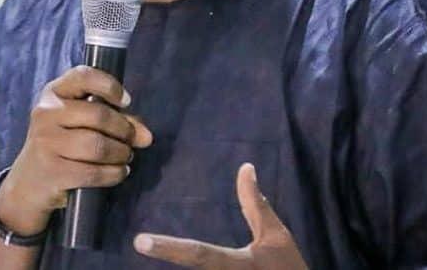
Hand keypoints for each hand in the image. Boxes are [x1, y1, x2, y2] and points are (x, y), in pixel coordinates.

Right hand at [0, 66, 153, 235]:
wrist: (28, 184)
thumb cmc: (61, 146)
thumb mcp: (78, 124)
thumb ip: (113, 120)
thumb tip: (146, 136)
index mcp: (53, 93)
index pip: (83, 76)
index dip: (110, 86)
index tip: (126, 102)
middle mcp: (45, 113)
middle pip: (99, 115)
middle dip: (124, 130)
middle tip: (132, 141)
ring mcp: (46, 143)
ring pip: (98, 146)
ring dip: (121, 153)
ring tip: (125, 156)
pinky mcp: (52, 171)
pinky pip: (94, 172)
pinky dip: (114, 174)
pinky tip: (119, 172)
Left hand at [134, 163, 306, 268]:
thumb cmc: (287, 267)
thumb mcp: (276, 236)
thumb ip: (256, 205)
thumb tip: (245, 168)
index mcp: (237, 265)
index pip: (199, 255)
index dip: (169, 248)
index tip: (140, 242)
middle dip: (165, 256)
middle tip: (140, 245)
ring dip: (172, 266)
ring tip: (154, 250)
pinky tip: (170, 262)